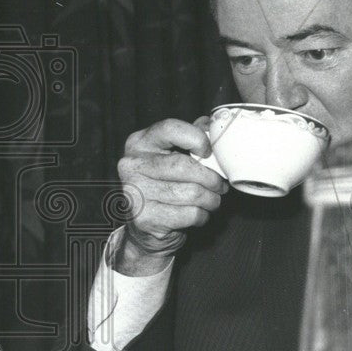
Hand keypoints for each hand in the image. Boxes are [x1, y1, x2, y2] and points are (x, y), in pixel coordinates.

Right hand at [116, 118, 226, 273]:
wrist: (146, 227)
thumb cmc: (165, 186)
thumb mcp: (173, 155)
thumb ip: (190, 137)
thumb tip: (212, 124)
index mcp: (138, 143)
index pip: (170, 129)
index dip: (196, 138)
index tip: (208, 152)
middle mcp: (131, 165)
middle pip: (184, 166)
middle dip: (211, 178)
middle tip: (220, 185)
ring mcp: (135, 193)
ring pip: (192, 193)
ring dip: (211, 199)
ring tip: (212, 200)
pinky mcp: (144, 218)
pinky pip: (189, 214)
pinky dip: (202, 216)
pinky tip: (198, 214)